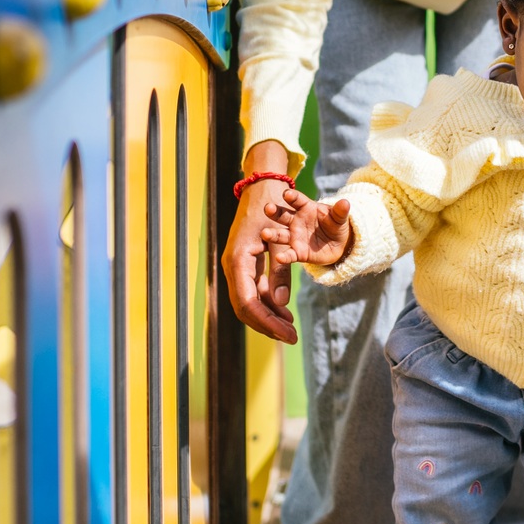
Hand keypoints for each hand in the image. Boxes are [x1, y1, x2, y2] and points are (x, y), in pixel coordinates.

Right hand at [220, 140, 297, 342]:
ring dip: (267, 316)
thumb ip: (281, 271)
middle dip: (268, 324)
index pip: (248, 302)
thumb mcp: (280, 239)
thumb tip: (281, 304)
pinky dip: (266, 302)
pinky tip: (283, 310)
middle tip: (291, 336)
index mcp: (238, 260)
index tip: (288, 334)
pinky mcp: (243, 264)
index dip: (267, 322)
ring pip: (247, 301)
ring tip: (289, 327)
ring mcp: (236, 266)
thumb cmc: (273, 208)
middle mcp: (233, 266)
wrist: (263, 187)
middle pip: (245, 307)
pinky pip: (251, 290)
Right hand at [261, 189, 355, 267]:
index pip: (297, 200)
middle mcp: (296, 221)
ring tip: (265, 233)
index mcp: (306, 208)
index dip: (292, 196)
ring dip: (272, 234)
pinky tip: (279, 257)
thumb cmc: (335, 225)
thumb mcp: (339, 218)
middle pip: (283, 215)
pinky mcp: (297, 252)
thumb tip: (346, 203)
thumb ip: (340, 212)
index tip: (286, 194)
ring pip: (281, 234)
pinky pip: (290, 254)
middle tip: (267, 208)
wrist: (338, 244)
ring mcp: (294, 237)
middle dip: (274, 211)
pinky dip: (284, 256)